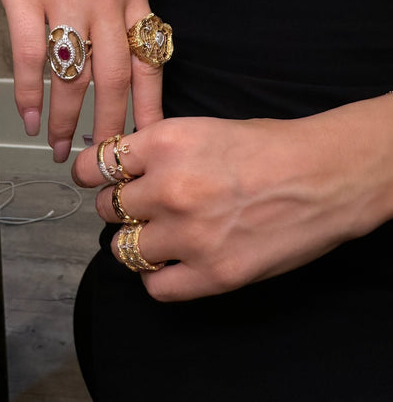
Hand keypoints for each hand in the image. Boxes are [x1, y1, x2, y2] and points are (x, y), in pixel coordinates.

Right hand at [0, 0, 163, 159]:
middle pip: (114, 77)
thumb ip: (128, 2)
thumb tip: (135, 53)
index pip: (150, 58)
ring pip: (71, 74)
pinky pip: (31, 57)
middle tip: (101, 158)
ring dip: (66, 118)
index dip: (150, 105)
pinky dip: (30, 94)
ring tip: (60, 145)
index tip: (147, 139)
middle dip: (108, 126)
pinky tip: (30, 116)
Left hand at [72, 96, 392, 300]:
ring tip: (165, 233)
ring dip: (139, 241)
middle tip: (146, 206)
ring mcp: (189, 234)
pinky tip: (177, 261)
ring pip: (125, 248)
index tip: (97, 180)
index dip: (93, 175)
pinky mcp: (211, 274)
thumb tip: (118, 168)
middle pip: (108, 208)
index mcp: (166, 143)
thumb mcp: (202, 129)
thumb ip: (156, 149)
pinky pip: (154, 286)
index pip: (96, 166)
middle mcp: (170, 188)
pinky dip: (159, 276)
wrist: (322, 176)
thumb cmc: (268, 147)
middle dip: (122, 207)